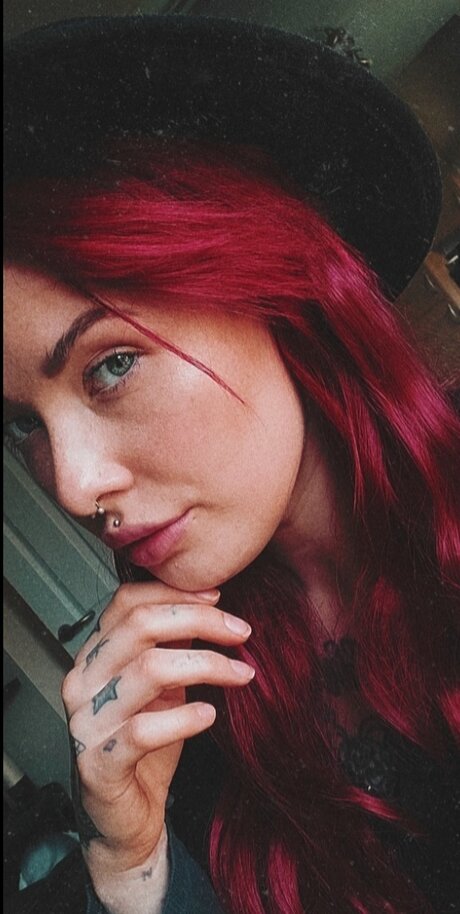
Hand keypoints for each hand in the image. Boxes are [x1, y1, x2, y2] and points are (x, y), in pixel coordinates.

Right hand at [61, 581, 253, 872]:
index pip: (127, 601)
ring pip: (149, 670)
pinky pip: (144, 730)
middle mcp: (82, 681)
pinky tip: (210, 714)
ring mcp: (86, 722)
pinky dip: (184, 718)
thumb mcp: (162, 686)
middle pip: (141, 626)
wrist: (125, 818)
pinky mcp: (98, 764)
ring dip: (206, 666)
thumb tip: (210, 603)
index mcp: (94, 655)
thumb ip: (173, 645)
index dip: (175, 593)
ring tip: (242, 674)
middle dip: (200, 620)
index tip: (219, 598)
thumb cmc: (146, 745)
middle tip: (241, 632)